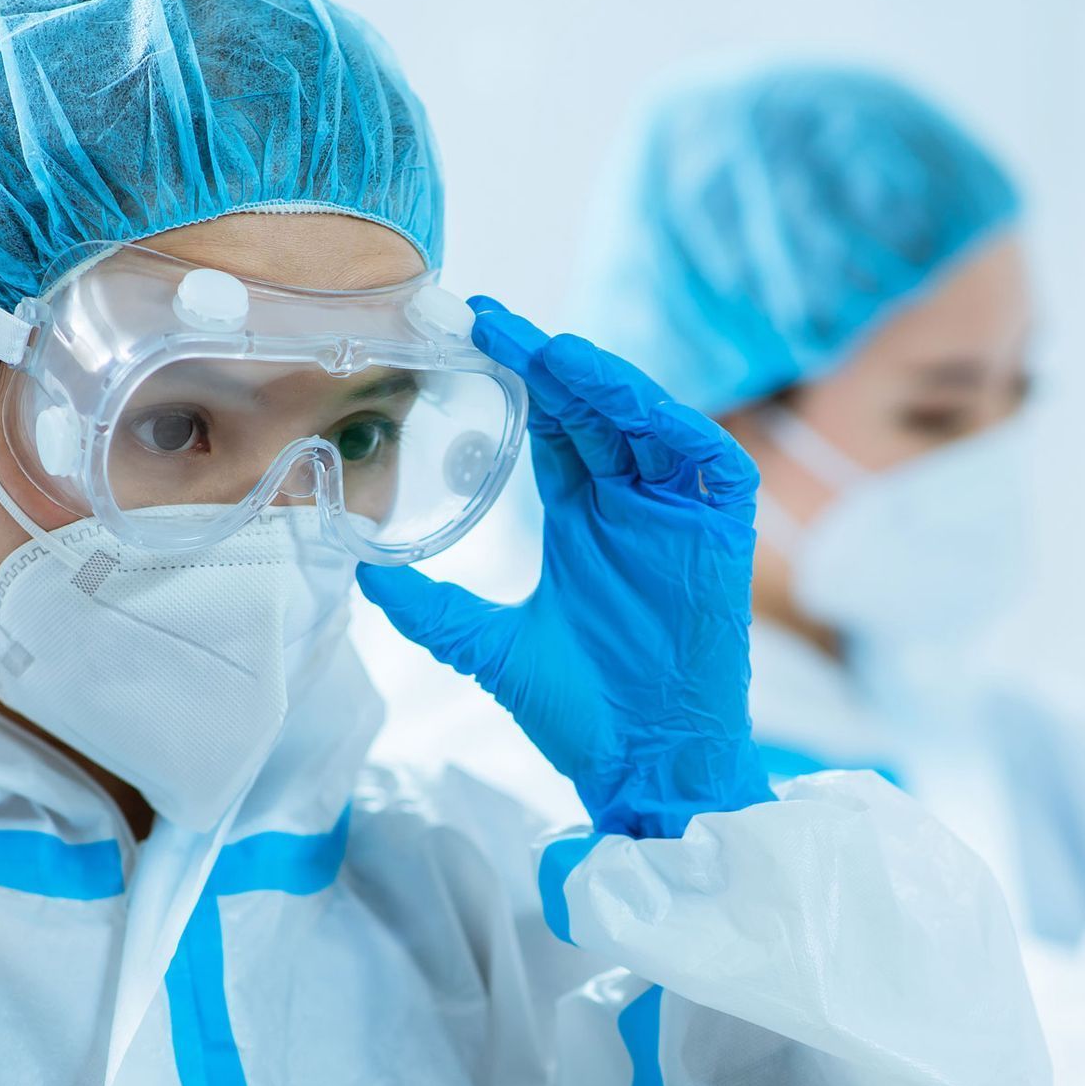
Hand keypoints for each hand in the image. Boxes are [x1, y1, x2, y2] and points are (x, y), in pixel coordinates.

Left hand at [358, 297, 771, 837]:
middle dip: (545, 362)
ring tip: (546, 351)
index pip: (552, 426)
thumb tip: (361, 575)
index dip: (515, 379)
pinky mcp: (723, 530)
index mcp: (584, 517)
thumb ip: (433, 608)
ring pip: (645, 419)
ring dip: (599, 381)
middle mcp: (632, 503)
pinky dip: (664, 421)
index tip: (465, 336)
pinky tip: (616, 399)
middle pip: (592, 409)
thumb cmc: (582, 711)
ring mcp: (679, 513)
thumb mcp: (489, 647)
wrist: (645, 765)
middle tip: (489, 320)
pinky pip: (703, 455)